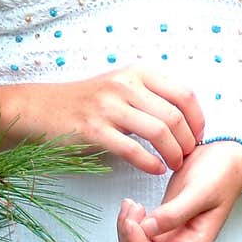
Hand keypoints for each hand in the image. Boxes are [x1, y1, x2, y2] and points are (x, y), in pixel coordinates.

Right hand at [33, 66, 204, 175]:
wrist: (43, 108)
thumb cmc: (88, 100)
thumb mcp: (121, 83)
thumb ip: (150, 93)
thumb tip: (187, 115)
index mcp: (136, 72)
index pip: (183, 93)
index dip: (197, 118)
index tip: (199, 135)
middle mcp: (125, 85)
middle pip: (174, 116)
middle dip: (188, 141)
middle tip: (188, 156)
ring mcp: (109, 107)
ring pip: (158, 132)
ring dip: (173, 154)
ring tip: (175, 164)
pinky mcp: (94, 130)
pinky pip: (133, 150)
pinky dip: (151, 164)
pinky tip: (156, 170)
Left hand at [116, 138, 241, 241]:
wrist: (227, 159)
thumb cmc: (220, 174)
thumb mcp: (199, 191)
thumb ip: (174, 213)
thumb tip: (147, 228)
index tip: (132, 220)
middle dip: (128, 239)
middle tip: (130, 208)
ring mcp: (172, 236)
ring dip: (126, 231)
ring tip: (130, 204)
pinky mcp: (164, 223)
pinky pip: (140, 235)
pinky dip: (130, 223)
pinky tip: (133, 204)